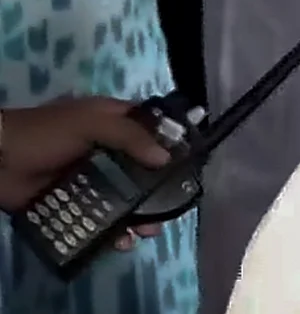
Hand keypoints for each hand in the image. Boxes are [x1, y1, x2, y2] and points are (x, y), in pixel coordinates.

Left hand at [0, 97, 169, 248]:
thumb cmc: (45, 133)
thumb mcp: (90, 123)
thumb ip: (129, 136)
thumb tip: (165, 158)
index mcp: (113, 122)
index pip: (151, 129)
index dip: (172, 143)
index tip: (191, 163)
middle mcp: (108, 150)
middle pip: (144, 168)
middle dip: (159, 189)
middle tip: (172, 207)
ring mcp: (92, 178)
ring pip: (126, 197)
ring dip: (140, 214)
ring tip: (149, 230)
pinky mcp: (76, 202)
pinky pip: (101, 218)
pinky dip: (113, 231)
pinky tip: (122, 240)